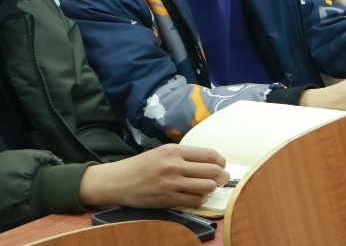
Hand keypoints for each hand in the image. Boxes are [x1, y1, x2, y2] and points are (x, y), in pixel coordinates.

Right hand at [79, 144, 227, 209]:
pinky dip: (200, 200)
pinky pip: (194, 201)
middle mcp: (174, 166)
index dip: (221, 161)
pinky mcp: (167, 200)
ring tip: (207, 188)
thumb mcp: (163, 151)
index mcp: (175, 150)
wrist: (117, 181)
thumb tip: (212, 161)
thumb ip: (186, 155)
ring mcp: (171, 184)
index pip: (210, 155)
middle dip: (222, 176)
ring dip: (211, 188)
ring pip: (207, 187)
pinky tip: (196, 196)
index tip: (222, 165)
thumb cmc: (142, 165)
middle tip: (221, 178)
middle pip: (213, 171)